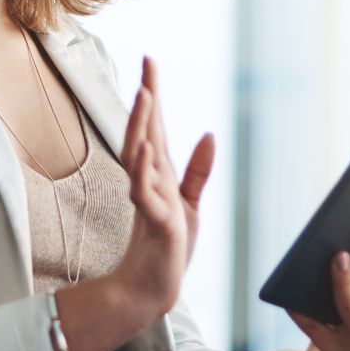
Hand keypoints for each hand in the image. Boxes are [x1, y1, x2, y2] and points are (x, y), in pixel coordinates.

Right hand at [108, 57, 214, 319]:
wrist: (154, 287)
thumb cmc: (168, 246)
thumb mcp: (190, 203)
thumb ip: (198, 170)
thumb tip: (209, 134)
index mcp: (159, 172)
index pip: (155, 125)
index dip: (153, 93)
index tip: (150, 62)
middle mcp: (149, 179)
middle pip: (144, 131)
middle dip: (146, 98)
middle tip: (148, 65)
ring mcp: (148, 197)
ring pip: (140, 154)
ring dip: (141, 125)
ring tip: (146, 95)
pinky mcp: (153, 220)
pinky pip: (143, 191)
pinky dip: (142, 169)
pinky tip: (144, 148)